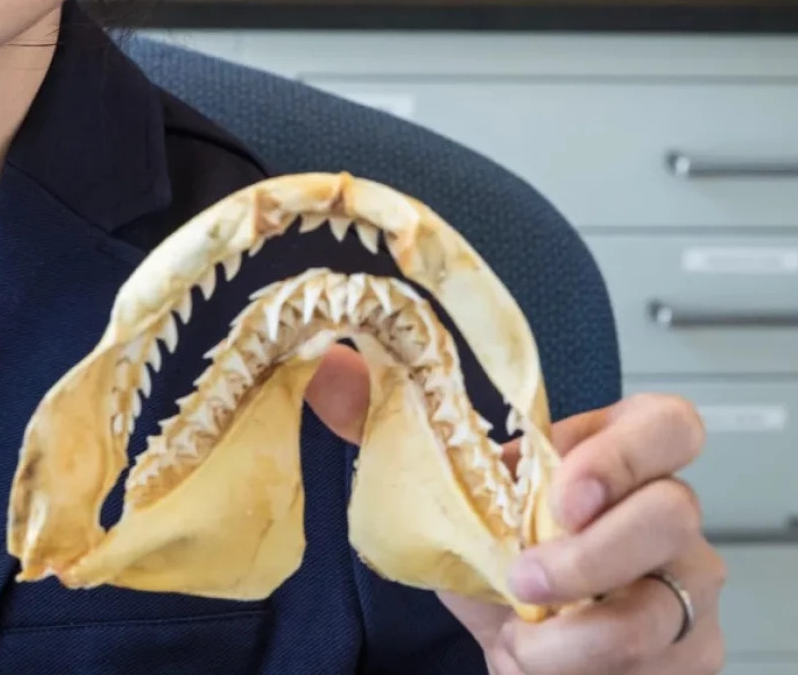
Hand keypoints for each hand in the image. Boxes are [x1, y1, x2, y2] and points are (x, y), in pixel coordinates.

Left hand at [306, 347, 725, 673]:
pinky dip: (581, 674)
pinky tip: (546, 665)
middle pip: (673, 513)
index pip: (666, 425)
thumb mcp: (446, 499)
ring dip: (575, 635)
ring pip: (659, 609)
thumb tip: (331, 375)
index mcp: (613, 459)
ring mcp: (685, 592)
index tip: (561, 491)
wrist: (519, 648)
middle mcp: (667, 519)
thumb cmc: (497, 563)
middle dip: (590, 553)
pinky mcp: (688, 658)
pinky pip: (651, 670)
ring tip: (525, 640)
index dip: (624, 452)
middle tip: (525, 577)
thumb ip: (392, 432)